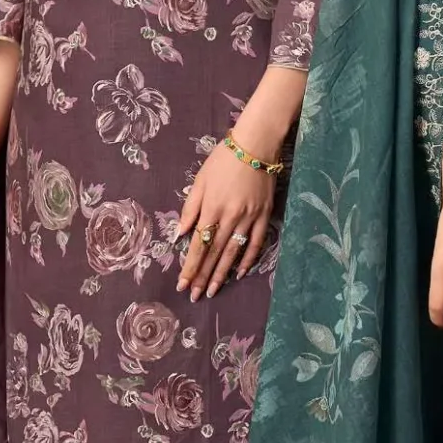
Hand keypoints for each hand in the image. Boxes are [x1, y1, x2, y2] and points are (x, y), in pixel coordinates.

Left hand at [178, 144, 275, 301]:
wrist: (256, 146)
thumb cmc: (223, 160)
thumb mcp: (200, 181)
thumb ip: (189, 209)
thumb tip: (179, 236)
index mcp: (211, 209)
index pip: (198, 245)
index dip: (189, 267)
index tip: (181, 285)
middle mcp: (229, 218)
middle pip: (214, 253)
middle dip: (202, 277)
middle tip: (194, 296)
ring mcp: (248, 219)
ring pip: (233, 253)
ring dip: (222, 274)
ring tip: (212, 291)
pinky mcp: (264, 216)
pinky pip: (255, 243)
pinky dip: (248, 259)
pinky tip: (239, 273)